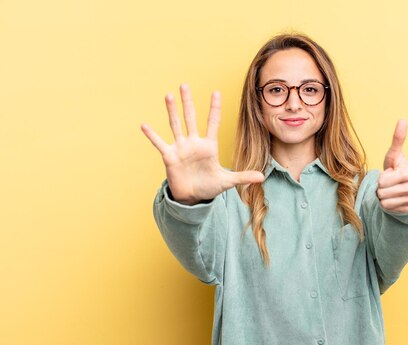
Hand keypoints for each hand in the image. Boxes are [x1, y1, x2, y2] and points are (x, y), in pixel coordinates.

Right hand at [141, 84, 264, 204]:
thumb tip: (263, 177)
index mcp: (209, 146)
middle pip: (191, 118)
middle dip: (188, 102)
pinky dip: (152, 135)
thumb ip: (243, 177)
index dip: (214, 108)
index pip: (213, 123)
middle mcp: (194, 143)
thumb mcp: (227, 181)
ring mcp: (181, 148)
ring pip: (176, 125)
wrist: (193, 197)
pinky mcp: (169, 156)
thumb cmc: (209, 186)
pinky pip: (159, 143)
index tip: (216, 92)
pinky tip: (144, 125)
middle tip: (185, 84)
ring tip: (168, 95)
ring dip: (171, 110)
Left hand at [377, 119, 407, 213]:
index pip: (383, 181)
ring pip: (385, 202)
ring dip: (383, 197)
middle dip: (381, 188)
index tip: (389, 174)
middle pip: (383, 192)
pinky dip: (388, 205)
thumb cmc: (396, 168)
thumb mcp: (393, 155)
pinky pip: (389, 209)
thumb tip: (403, 120)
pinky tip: (393, 199)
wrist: (403, 185)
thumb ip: (397, 139)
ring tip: (390, 191)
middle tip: (388, 184)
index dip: (381, 178)